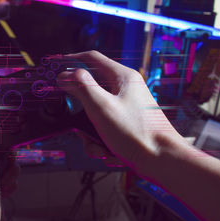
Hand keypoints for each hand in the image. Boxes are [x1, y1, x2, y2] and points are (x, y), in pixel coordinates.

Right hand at [57, 51, 184, 174]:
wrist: (164, 161)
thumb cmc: (137, 134)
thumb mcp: (102, 107)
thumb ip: (81, 87)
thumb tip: (65, 74)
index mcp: (122, 77)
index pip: (91, 58)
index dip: (70, 61)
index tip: (55, 68)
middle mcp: (126, 88)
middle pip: (91, 90)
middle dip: (81, 111)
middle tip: (79, 125)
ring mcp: (127, 106)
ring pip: (96, 112)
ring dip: (91, 131)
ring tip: (99, 145)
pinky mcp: (128, 122)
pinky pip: (105, 126)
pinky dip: (102, 140)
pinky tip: (108, 151)